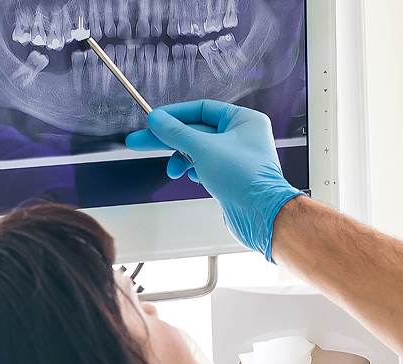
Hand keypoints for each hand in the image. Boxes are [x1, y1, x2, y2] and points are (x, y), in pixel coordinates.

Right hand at [126, 100, 303, 261]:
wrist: (261, 215)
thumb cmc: (246, 179)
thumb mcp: (203, 148)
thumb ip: (176, 132)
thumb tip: (158, 120)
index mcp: (244, 120)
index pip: (202, 109)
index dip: (175, 115)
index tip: (154, 120)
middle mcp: (243, 137)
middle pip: (197, 131)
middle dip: (170, 139)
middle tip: (141, 140)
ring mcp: (237, 158)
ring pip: (199, 151)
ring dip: (182, 159)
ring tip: (173, 170)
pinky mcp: (231, 177)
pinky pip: (205, 167)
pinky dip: (194, 171)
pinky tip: (192, 177)